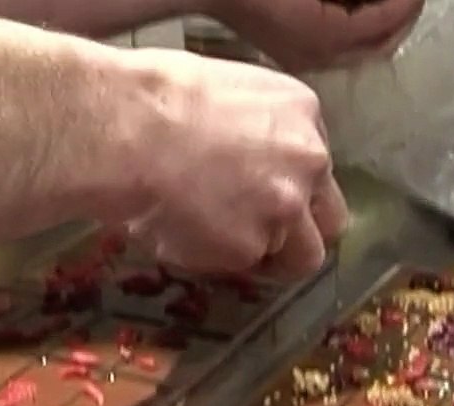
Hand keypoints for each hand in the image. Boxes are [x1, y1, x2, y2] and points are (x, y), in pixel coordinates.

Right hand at [107, 48, 347, 279]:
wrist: (125, 129)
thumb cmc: (153, 97)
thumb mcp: (224, 91)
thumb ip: (252, 130)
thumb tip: (237, 158)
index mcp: (302, 112)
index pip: (317, 168)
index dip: (290, 188)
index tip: (263, 197)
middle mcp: (307, 162)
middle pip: (329, 221)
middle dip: (300, 236)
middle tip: (260, 239)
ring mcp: (284, 209)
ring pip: (292, 257)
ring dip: (257, 254)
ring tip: (207, 238)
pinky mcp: (249, 248)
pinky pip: (239, 267)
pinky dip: (212, 260)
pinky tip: (179, 233)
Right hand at [208, 0, 425, 71]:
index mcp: (325, 35)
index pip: (385, 23)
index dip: (407, 2)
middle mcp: (319, 55)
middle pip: (381, 45)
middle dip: (402, 17)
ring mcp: (306, 59)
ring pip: (363, 50)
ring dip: (382, 25)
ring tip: (391, 0)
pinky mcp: (294, 55)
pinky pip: (342, 49)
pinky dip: (359, 30)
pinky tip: (358, 8)